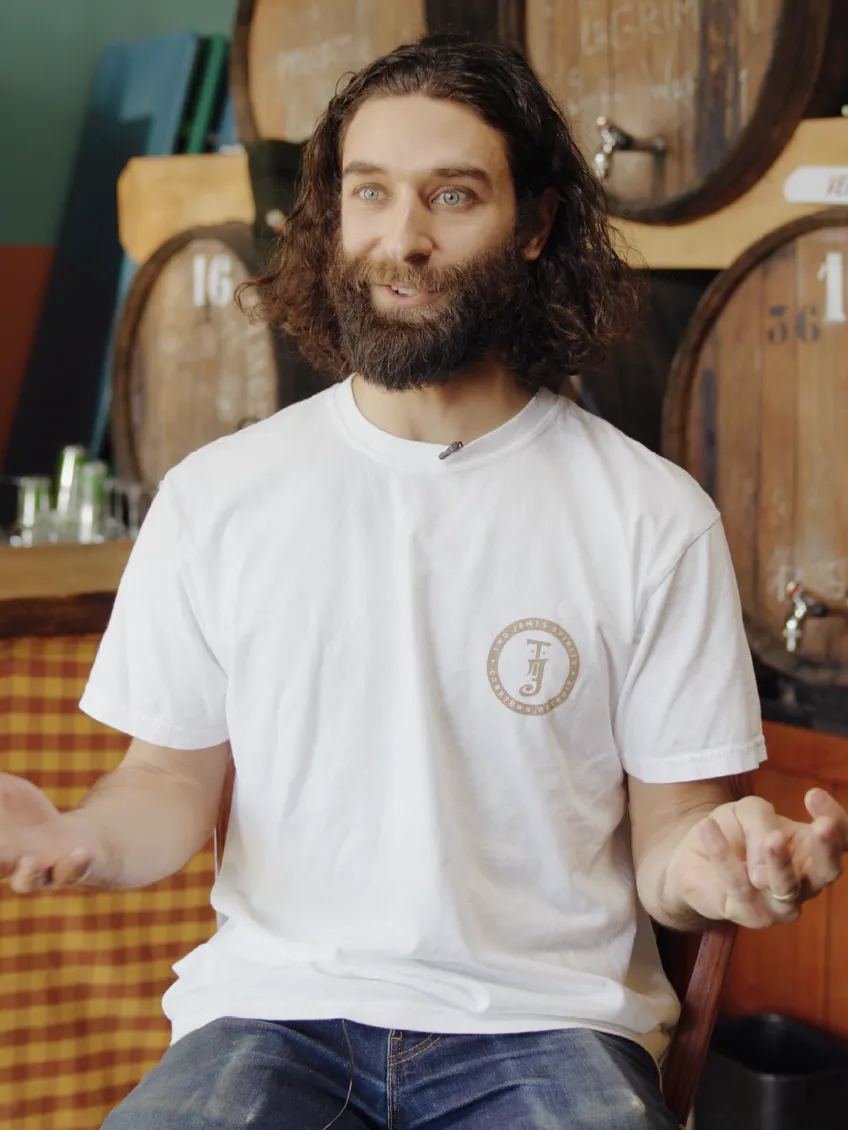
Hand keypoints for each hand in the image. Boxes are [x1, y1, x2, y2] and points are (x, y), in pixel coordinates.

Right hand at [0, 773, 102, 892]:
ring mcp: (40, 871)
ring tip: (30, 861)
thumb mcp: (1, 790)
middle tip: (0, 855)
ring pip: (29, 880)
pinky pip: (72, 873)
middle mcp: (9, 865)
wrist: (67, 839)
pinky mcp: (70, 869)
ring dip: (28, 873)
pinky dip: (75, 866)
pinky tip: (79, 852)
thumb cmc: (23, 815)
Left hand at [662, 790, 846, 928]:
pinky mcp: (749, 914)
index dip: (835, 820)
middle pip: (827, 870)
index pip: (840, 839)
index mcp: (812, 851)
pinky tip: (707, 827)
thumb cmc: (734, 832)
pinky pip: (739, 885)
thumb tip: (769, 854)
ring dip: (780, 861)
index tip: (813, 794)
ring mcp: (781, 904)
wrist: (694, 858)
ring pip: (787, 887)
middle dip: (826, 849)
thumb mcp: (748, 812)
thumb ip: (762, 824)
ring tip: (772, 837)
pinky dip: (722, 854)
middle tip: (821, 827)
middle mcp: (805, 881)